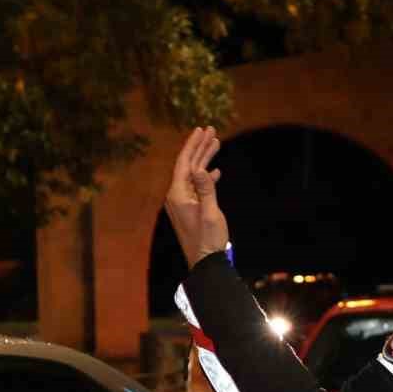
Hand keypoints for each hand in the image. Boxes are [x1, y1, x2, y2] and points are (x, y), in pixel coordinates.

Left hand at [165, 126, 231, 268]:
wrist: (205, 261)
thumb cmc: (209, 239)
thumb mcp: (210, 213)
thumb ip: (206, 189)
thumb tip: (201, 168)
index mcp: (178, 195)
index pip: (185, 163)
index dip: (193, 145)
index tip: (202, 129)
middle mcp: (177, 196)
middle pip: (188, 165)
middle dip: (200, 147)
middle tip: (211, 129)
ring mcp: (182, 202)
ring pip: (193, 174)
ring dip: (204, 159)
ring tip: (216, 143)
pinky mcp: (189, 208)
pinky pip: (196, 186)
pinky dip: (205, 176)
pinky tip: (214, 171)